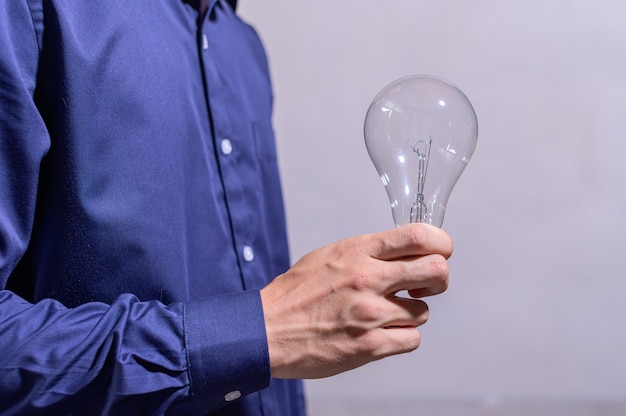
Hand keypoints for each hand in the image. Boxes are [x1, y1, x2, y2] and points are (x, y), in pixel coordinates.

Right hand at [260, 223, 452, 378]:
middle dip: (437, 279)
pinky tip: (380, 333)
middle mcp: (368, 279)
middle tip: (423, 285)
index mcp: (358, 252)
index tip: (439, 252)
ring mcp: (371, 314)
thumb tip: (401, 252)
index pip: (419, 235)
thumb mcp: (329, 256)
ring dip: (410, 314)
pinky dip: (401, 337)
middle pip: (436, 271)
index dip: (441, 243)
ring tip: (384, 314)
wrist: (267, 330)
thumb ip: (367, 252)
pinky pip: (411, 340)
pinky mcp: (370, 346)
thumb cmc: (295, 294)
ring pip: (424, 311)